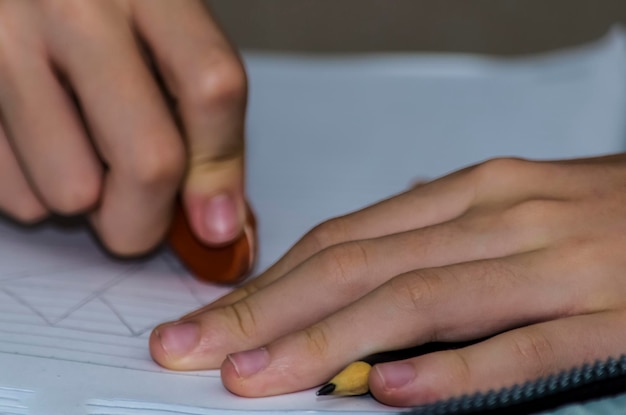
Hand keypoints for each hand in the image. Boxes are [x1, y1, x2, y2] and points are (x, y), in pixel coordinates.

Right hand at [0, 0, 247, 254]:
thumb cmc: (98, 6)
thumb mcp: (157, 23)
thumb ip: (192, 103)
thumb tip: (216, 215)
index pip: (210, 87)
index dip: (222, 170)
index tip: (219, 222)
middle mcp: (76, 10)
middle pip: (149, 161)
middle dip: (151, 220)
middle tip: (145, 217)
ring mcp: (4, 42)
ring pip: (72, 193)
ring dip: (86, 202)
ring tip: (79, 154)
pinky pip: (13, 194)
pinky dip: (34, 189)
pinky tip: (37, 144)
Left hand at [150, 154, 625, 405]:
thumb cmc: (605, 213)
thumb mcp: (512, 208)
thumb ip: (439, 234)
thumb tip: (365, 258)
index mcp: (474, 195)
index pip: (347, 239)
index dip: (271, 281)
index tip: (213, 318)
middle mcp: (501, 220)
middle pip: (360, 267)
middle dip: (266, 311)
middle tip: (194, 349)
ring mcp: (555, 267)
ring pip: (420, 302)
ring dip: (327, 341)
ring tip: (255, 378)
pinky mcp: (610, 318)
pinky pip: (520, 349)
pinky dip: (451, 372)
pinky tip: (388, 392)